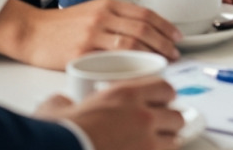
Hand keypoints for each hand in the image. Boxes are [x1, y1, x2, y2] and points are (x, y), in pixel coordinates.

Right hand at [0, 0, 184, 69]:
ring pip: (132, 43)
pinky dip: (130, 66)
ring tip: (163, 62)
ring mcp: (92, 34)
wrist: (31, 31)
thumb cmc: (62, 26)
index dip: (165, 25)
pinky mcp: (81, 52)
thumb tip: (144, 32)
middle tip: (175, 53)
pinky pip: (112, 60)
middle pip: (143, 28)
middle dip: (164, 42)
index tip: (177, 36)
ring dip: (152, 54)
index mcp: (107, 5)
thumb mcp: (92, 12)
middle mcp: (102, 16)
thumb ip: (115, 18)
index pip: (145, 13)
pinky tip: (139, 72)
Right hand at [34, 79, 183, 149]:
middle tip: (158, 127)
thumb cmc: (60, 133)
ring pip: (175, 142)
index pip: (164, 88)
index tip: (160, 101)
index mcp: (125, 95)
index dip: (163, 96)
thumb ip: (64, 101)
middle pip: (176, 116)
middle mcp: (143, 117)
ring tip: (153, 146)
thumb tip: (60, 102)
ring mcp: (147, 144)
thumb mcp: (56, 107)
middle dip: (169, 122)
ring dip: (166, 144)